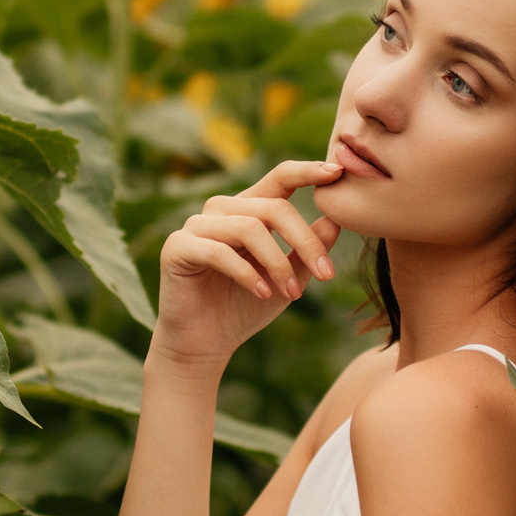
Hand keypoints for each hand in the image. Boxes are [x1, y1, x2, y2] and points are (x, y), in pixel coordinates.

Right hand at [149, 160, 344, 372]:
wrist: (205, 344)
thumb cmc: (245, 307)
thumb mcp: (288, 277)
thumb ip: (307, 249)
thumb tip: (336, 220)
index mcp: (248, 209)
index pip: (279, 178)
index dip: (307, 171)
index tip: (338, 172)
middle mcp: (221, 210)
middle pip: (273, 207)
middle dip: (304, 241)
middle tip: (327, 275)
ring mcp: (196, 226)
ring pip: (249, 228)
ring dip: (277, 263)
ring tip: (293, 294)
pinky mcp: (177, 248)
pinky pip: (219, 252)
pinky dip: (247, 274)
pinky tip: (263, 294)